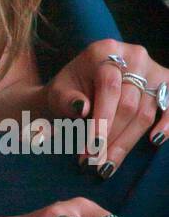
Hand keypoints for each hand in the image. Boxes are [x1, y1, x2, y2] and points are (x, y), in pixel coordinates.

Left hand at [44, 40, 167, 176]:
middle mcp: (134, 56)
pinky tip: (155, 141)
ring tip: (106, 164)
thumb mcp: (59, 92)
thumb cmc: (68, 91)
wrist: (81, 86)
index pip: (109, 87)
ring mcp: (153, 69)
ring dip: (126, 143)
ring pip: (145, 113)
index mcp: (104, 51)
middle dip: (110, 138)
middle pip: (128, 104)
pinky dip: (168, 124)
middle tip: (94, 163)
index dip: (102, 120)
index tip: (92, 148)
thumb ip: (66, 99)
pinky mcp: (165, 83)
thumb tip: (81, 107)